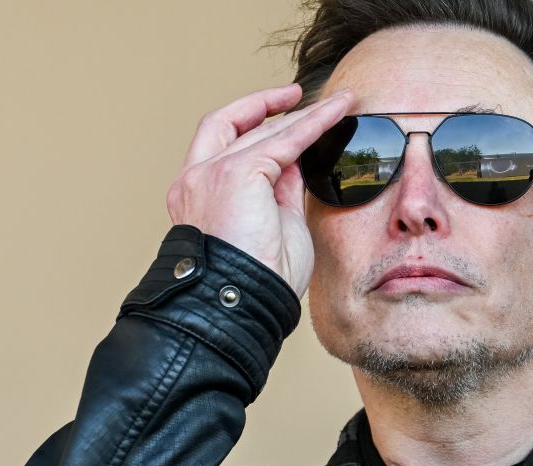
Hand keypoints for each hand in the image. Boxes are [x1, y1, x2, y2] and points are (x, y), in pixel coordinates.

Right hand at [166, 84, 354, 296]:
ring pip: (258, 129)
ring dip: (299, 113)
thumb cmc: (257, 280)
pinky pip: (284, 138)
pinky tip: (338, 111)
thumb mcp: (272, 225)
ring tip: (336, 104)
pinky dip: (314, 122)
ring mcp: (210, 173)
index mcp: (197, 196)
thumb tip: (296, 161)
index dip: (250, 126)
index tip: (279, 114)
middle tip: (297, 96)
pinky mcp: (236, 173)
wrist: (238, 302)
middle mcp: (195, 179)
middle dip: (264, 106)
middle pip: (229, 125)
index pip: (221, 146)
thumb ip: (279, 189)